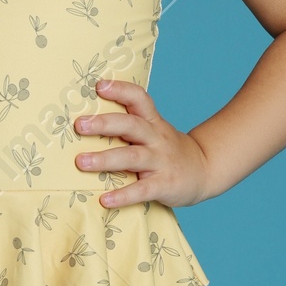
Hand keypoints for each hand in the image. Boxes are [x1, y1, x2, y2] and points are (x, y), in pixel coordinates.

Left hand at [73, 78, 211, 207]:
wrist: (205, 170)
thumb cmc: (166, 150)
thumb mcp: (154, 131)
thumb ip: (128, 125)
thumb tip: (86, 121)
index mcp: (153, 122)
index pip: (139, 99)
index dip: (121, 90)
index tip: (99, 85)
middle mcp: (157, 138)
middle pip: (132, 125)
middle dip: (104, 124)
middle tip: (80, 124)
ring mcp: (161, 161)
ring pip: (132, 157)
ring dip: (105, 159)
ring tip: (81, 162)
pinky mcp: (164, 185)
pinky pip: (142, 190)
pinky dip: (123, 195)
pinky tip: (105, 200)